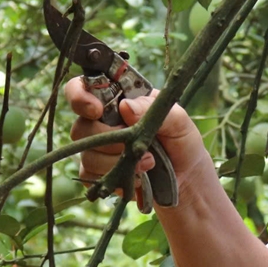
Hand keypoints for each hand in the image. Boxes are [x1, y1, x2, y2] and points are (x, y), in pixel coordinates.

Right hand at [64, 79, 208, 202]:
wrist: (187, 179)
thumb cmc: (182, 142)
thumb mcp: (178, 120)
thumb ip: (152, 108)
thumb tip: (125, 105)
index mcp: (119, 99)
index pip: (82, 87)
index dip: (80, 96)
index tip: (96, 110)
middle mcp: (103, 122)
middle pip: (81, 126)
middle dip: (108, 138)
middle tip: (135, 142)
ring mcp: (98, 148)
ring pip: (86, 154)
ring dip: (116, 161)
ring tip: (148, 162)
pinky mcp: (98, 173)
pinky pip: (90, 175)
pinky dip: (114, 176)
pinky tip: (137, 176)